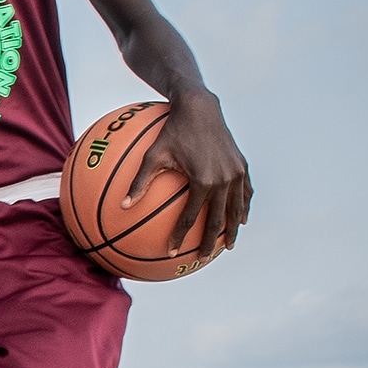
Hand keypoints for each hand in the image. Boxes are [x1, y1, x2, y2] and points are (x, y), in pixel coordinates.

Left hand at [127, 90, 250, 257]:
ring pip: (236, 209)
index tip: (171, 251)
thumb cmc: (171, 130)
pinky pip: (245, 193)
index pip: (191, 217)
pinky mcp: (242, 166)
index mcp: (203, 181)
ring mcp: (236, 173)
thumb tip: (122, 206)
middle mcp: (224, 180)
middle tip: (202, 259)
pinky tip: (241, 218)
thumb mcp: (152, 155)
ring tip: (228, 246)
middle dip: (211, 242)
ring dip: (232, 229)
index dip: (180, 236)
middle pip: (218, 220)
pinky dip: (243, 208)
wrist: (200, 108)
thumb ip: (139, 182)